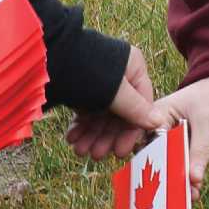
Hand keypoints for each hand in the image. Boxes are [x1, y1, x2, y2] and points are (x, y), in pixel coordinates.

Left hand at [64, 44, 160, 162]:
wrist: (49, 54)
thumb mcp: (115, 91)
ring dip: (92, 135)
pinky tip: (72, 140)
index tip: (121, 151)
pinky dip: (81, 127)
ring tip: (80, 151)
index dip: (131, 131)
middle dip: (106, 136)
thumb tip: (159, 122)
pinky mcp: (81, 88)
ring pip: (100, 116)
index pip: (141, 106)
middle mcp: (119, 76)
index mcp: (134, 68)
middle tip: (97, 155)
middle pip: (119, 114)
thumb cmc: (86, 68)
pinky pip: (86, 112)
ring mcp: (99, 83)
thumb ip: (136, 109)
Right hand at [147, 74, 208, 191]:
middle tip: (169, 200)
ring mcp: (171, 138)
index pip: (148, 143)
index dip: (151, 166)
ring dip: (177, 183)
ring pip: (170, 165)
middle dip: (162, 179)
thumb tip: (193, 179)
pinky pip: (183, 165)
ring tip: (186, 201)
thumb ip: (199, 149)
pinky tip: (194, 193)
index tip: (157, 187)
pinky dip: (188, 179)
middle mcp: (160, 128)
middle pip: (157, 158)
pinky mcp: (183, 146)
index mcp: (156, 115)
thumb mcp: (207, 121)